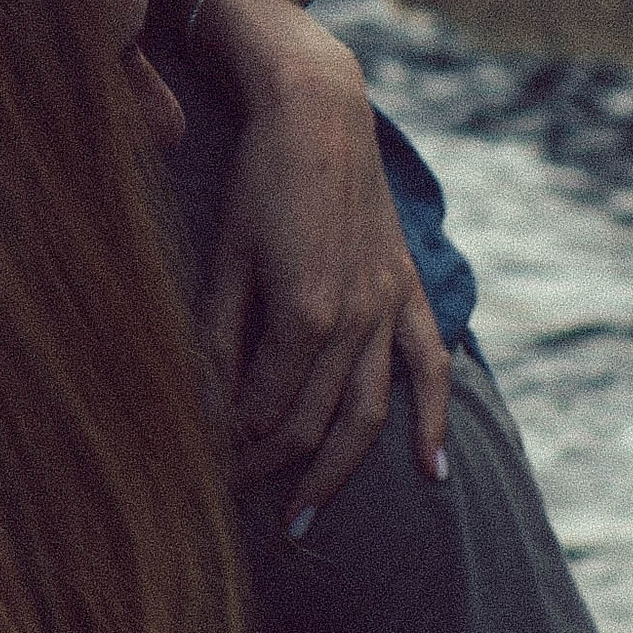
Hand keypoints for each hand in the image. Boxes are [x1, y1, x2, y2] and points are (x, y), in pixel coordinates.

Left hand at [191, 0, 453, 515]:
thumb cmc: (259, 179)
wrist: (320, 111)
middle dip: (270, 474)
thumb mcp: (225, 258)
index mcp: (304, 314)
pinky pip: (428, 364)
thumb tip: (205, 415)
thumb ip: (219, 342)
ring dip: (336, 472)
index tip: (200, 474)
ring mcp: (389, 306)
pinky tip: (432, 471)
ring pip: (368, 413)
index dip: (231, 452)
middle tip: (232, 506)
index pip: (265, 413)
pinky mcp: (406, 289)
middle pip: (313, 424)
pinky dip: (433, 421)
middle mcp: (356, 320)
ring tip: (303, 522)